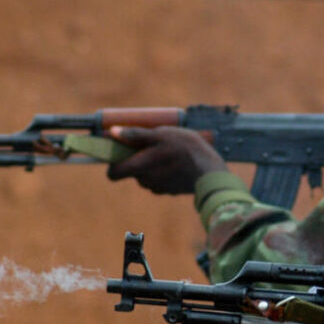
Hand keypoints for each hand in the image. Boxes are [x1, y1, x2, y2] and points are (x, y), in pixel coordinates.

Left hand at [106, 125, 227, 193]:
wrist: (211, 172)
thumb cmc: (185, 150)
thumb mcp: (160, 134)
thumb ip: (135, 135)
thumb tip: (112, 132)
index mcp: (138, 168)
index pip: (112, 173)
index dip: (113, 161)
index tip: (121, 150)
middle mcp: (146, 181)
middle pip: (132, 171)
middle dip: (138, 158)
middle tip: (152, 143)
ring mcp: (160, 188)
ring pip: (148, 175)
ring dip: (153, 164)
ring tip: (169, 150)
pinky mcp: (172, 190)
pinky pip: (162, 180)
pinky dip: (165, 171)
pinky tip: (179, 161)